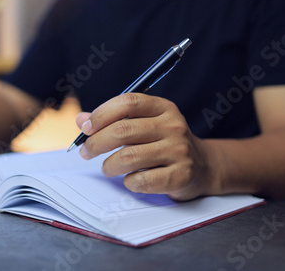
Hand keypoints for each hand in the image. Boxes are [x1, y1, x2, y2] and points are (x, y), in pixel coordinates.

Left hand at [76, 93, 214, 200]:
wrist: (203, 166)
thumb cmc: (163, 143)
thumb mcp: (144, 124)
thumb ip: (113, 120)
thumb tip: (81, 120)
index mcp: (163, 108)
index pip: (128, 102)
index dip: (102, 114)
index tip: (86, 128)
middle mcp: (173, 126)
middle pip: (123, 130)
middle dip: (96, 143)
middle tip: (85, 152)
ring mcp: (179, 151)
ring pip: (128, 158)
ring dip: (109, 166)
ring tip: (107, 168)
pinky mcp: (181, 176)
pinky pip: (142, 181)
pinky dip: (128, 182)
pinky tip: (130, 180)